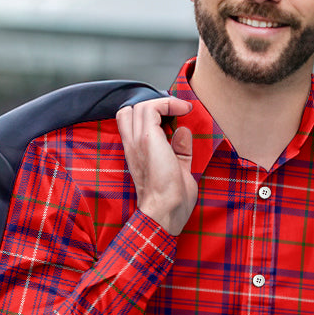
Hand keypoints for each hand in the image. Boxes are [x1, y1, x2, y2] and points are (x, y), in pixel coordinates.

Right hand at [116, 96, 195, 235]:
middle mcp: (132, 145)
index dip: (150, 115)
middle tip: (175, 113)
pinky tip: (183, 110)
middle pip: (130, 111)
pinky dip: (168, 103)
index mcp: (136, 154)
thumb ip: (179, 150)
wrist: (165, 211)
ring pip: (140, 106)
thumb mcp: (179, 169)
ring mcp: (137, 141)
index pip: (130, 123)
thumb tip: (183, 131)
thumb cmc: (172, 201)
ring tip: (182, 109)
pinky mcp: (147, 139)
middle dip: (153, 106)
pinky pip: (152, 108)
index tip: (174, 117)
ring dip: (164, 103)